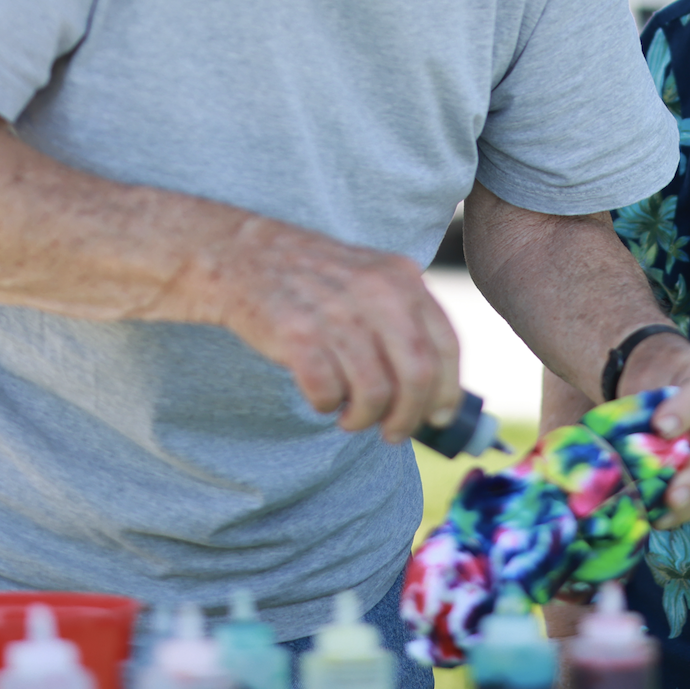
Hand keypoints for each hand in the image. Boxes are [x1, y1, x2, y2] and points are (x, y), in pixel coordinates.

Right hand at [182, 211, 461, 441]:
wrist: (241, 255)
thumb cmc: (312, 280)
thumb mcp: (370, 279)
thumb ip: (405, 320)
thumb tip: (437, 393)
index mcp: (402, 278)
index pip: (445, 345)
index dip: (448, 390)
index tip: (440, 417)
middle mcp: (377, 292)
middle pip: (417, 376)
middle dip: (409, 416)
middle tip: (394, 433)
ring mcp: (337, 312)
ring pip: (375, 393)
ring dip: (364, 418)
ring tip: (350, 417)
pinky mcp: (298, 334)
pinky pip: (328, 393)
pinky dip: (326, 405)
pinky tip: (320, 397)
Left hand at [616, 333, 689, 527]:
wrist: (674, 381)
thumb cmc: (660, 377)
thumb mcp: (654, 377)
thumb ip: (645, 407)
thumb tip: (623, 450)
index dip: (688, 410)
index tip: (660, 427)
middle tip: (672, 496)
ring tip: (662, 516)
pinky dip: (688, 509)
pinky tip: (660, 518)